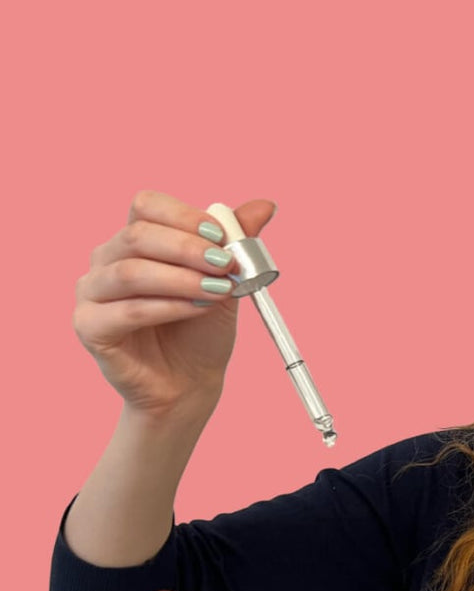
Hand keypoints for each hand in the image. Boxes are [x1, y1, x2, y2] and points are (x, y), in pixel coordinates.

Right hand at [73, 191, 276, 419]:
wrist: (191, 384)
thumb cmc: (201, 332)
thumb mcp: (226, 283)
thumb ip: (238, 244)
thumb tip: (266, 206)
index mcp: (134, 241)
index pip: (146, 206)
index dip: (184, 217)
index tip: (222, 237)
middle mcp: (106, 260)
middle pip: (137, 236)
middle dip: (188, 248)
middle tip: (226, 265)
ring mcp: (91, 293)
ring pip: (129, 272)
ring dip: (181, 279)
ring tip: (218, 290)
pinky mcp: (89, 327)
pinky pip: (126, 311)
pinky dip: (167, 307)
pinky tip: (198, 309)